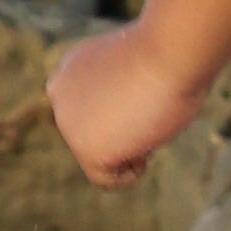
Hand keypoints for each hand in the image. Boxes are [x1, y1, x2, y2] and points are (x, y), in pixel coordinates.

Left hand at [51, 21, 206, 191]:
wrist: (171, 52)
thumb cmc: (169, 53)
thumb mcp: (139, 68)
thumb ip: (122, 92)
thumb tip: (127, 118)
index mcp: (71, 69)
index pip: (94, 109)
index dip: (126, 109)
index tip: (147, 95)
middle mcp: (60, 94)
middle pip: (97, 133)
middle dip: (126, 128)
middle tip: (151, 106)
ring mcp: (68, 123)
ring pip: (102, 155)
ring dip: (132, 145)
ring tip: (150, 117)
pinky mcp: (86, 149)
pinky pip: (108, 179)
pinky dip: (132, 172)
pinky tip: (146, 144)